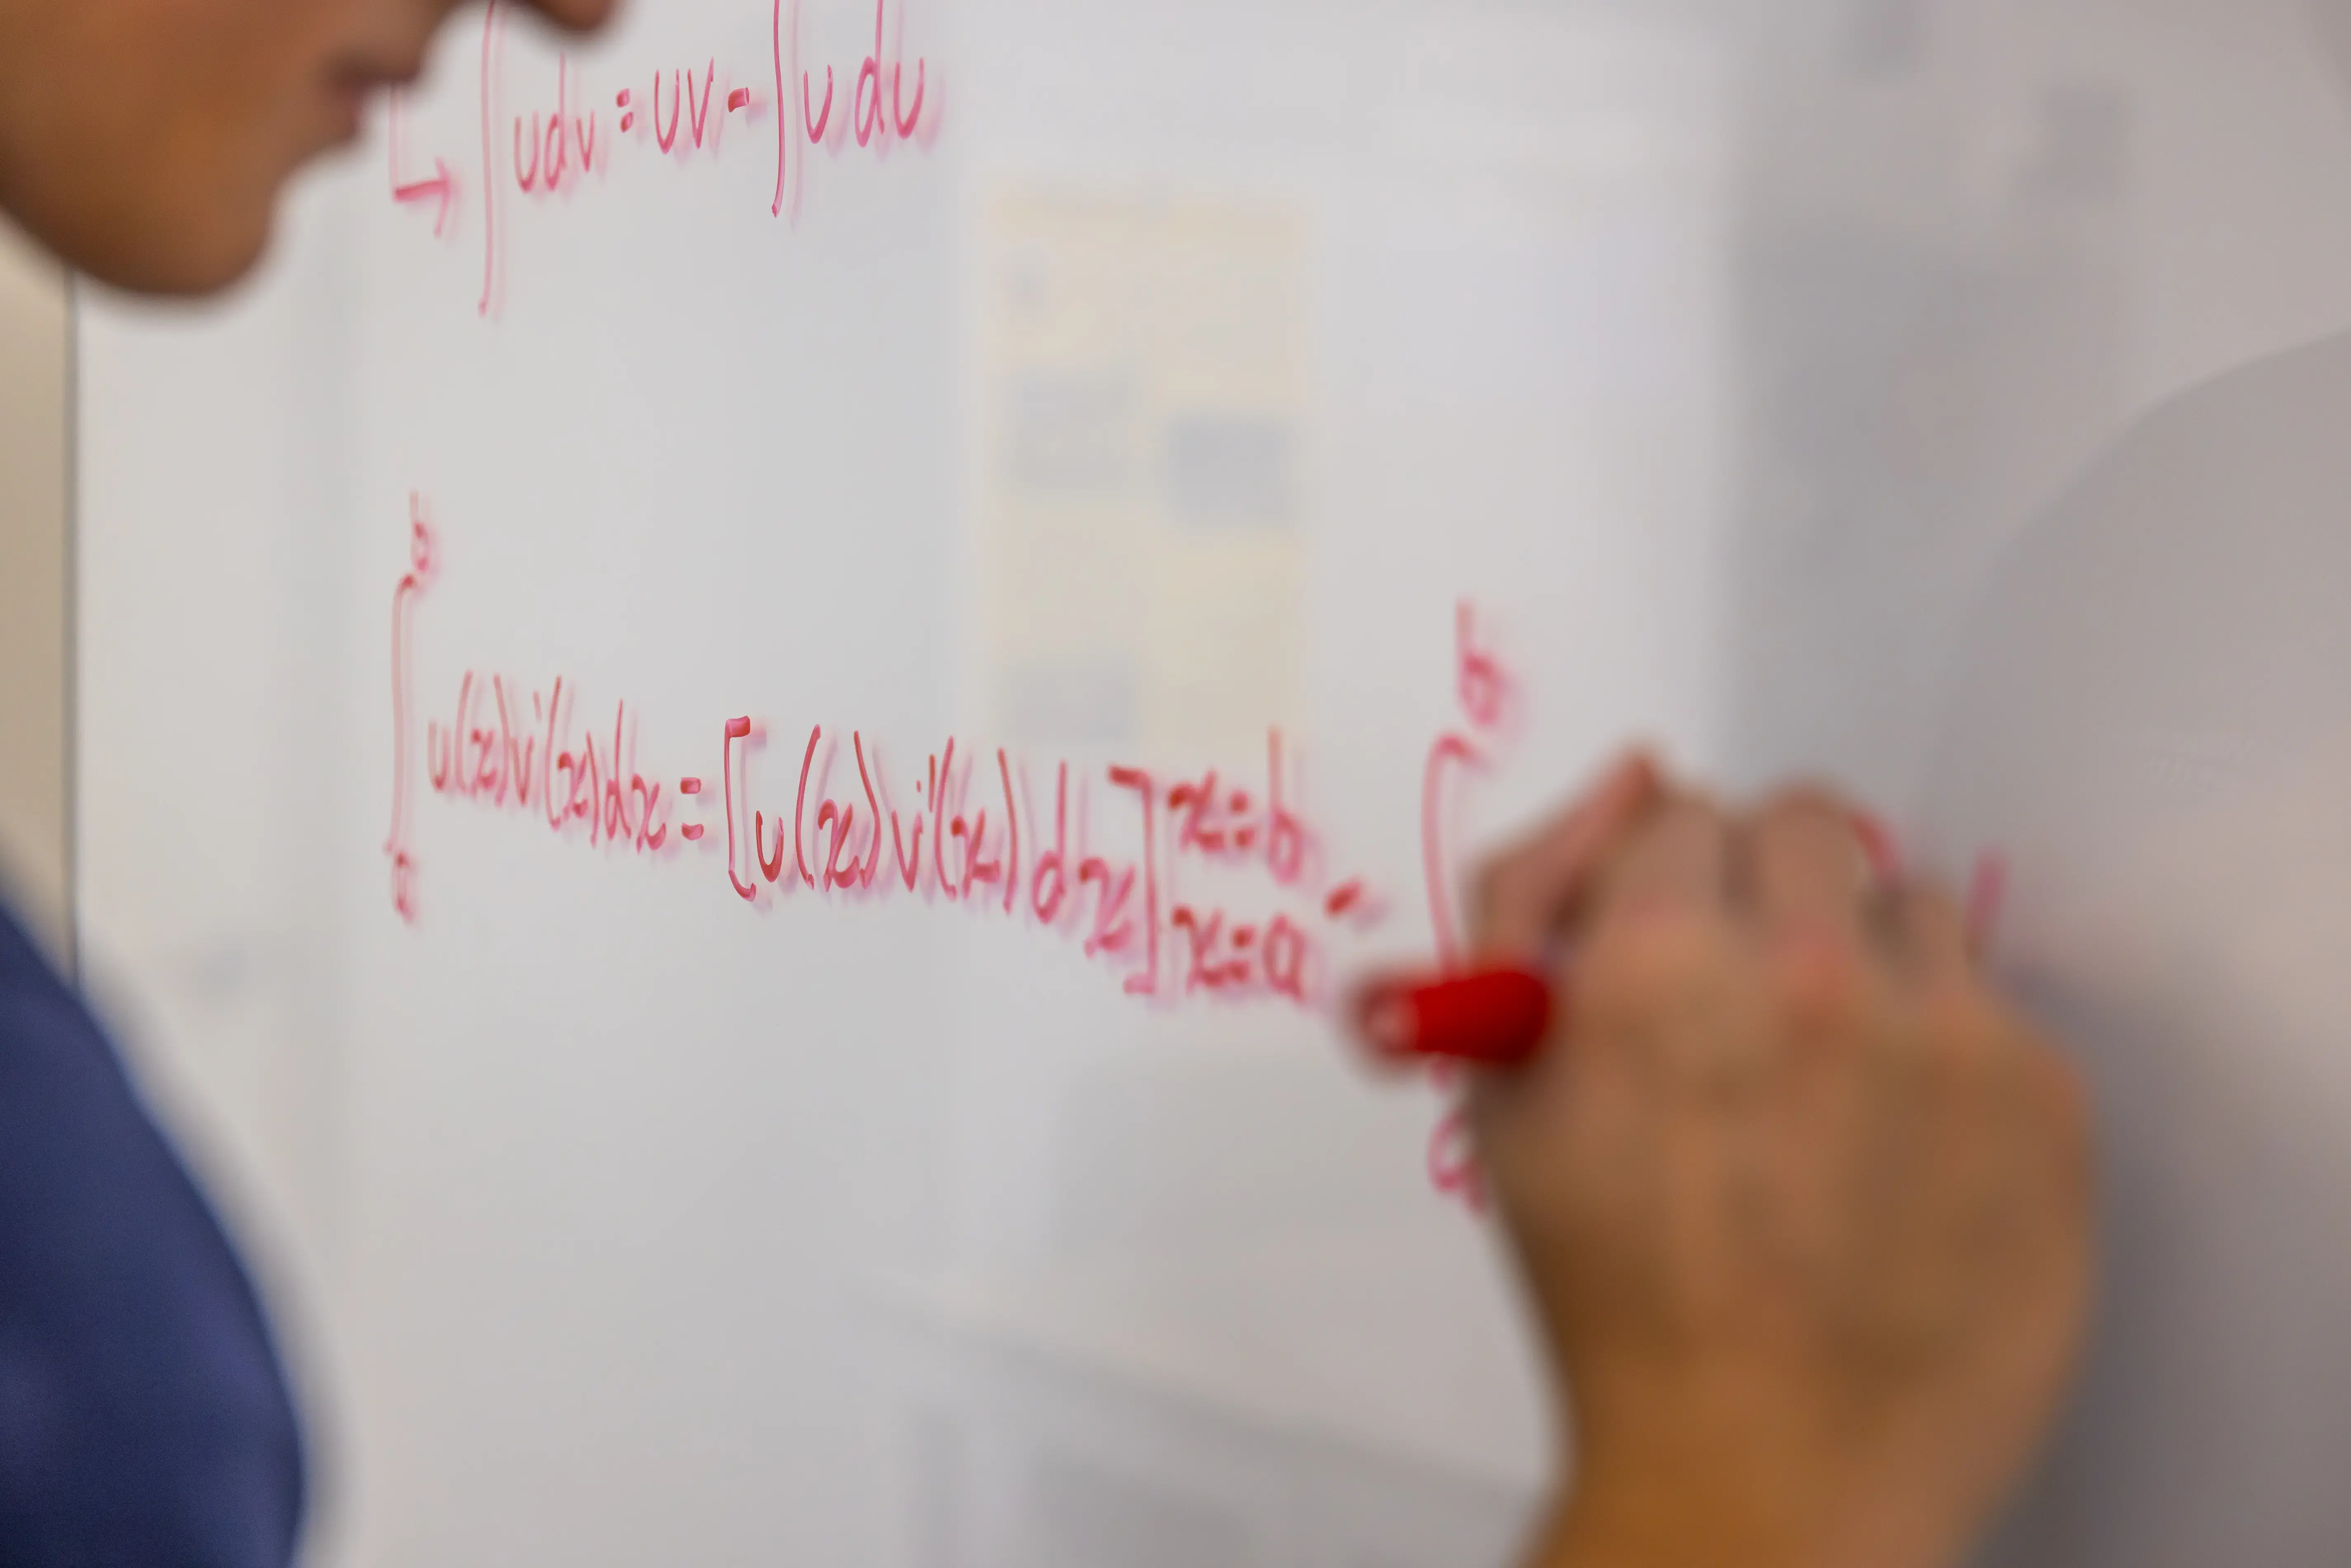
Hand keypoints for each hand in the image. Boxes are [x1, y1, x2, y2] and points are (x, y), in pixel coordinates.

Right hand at [1466, 756, 2092, 1567]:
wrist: (1761, 1471)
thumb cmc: (1613, 1286)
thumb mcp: (1499, 1085)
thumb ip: (1526, 895)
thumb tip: (1634, 772)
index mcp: (1656, 961)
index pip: (1678, 812)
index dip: (1660, 893)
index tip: (1666, 965)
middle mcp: (1807, 973)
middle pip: (1804, 823)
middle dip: (1765, 893)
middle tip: (1748, 1004)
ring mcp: (1941, 1035)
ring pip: (1909, 902)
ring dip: (1863, 963)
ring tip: (1827, 1086)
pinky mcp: (2042, 1099)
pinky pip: (1992, 1005)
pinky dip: (1944, 1057)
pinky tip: (1898, 1150)